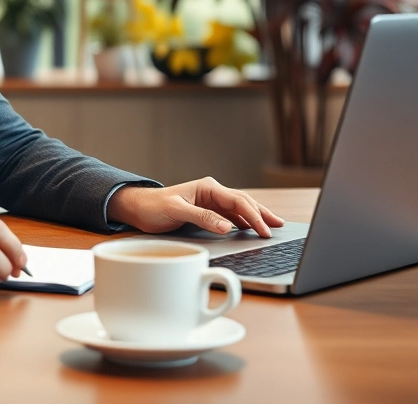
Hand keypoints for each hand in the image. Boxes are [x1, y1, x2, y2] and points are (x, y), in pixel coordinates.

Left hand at [107, 177, 284, 236]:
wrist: (139, 208)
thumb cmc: (154, 206)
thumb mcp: (177, 211)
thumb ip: (202, 217)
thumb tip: (228, 226)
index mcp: (208, 187)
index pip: (238, 200)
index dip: (254, 216)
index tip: (265, 230)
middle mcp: (212, 192)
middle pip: (244, 202)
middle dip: (262, 214)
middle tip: (278, 226)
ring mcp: (211, 202)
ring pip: (240, 208)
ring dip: (256, 216)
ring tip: (273, 225)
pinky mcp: (208, 212)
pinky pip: (232, 216)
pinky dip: (245, 222)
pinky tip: (252, 228)